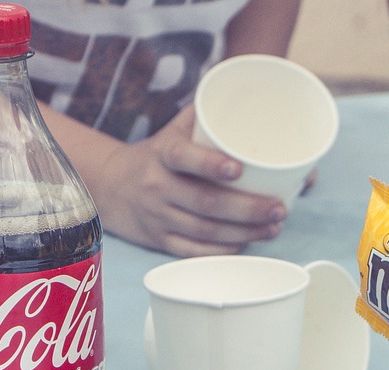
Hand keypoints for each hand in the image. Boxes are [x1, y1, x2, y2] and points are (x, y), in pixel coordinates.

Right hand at [91, 106, 288, 257]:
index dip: (210, 164)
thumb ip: (209, 114)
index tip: (238, 169)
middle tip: (278, 209)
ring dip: (244, 233)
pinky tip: (246, 244)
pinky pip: (195, 251)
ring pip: (206, 230)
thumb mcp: (175, 128)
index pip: (184, 158)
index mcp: (163, 153)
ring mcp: (158, 217)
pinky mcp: (160, 241)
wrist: (110, 187)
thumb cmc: (159, 154)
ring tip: (273, 227)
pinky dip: (223, 251)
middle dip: (247, 209)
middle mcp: (157, 186)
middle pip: (206, 203)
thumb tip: (257, 99)